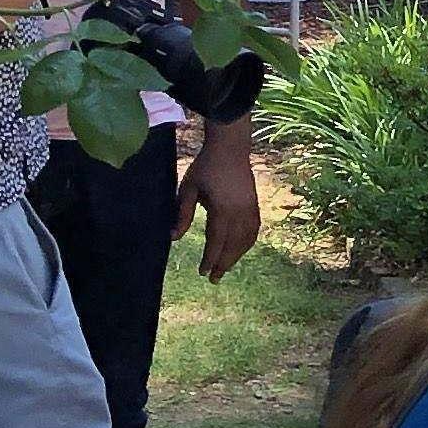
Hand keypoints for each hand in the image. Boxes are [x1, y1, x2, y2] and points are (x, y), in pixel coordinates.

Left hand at [176, 120, 261, 281]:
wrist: (231, 148)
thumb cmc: (206, 167)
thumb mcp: (188, 189)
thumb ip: (182, 214)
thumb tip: (173, 238)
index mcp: (222, 209)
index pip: (216, 241)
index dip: (210, 258)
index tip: (202, 272)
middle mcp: (240, 212)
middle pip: (233, 245)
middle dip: (224, 263)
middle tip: (214, 279)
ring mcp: (250, 209)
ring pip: (246, 240)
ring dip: (236, 256)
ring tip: (225, 267)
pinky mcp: (254, 204)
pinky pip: (253, 230)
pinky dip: (247, 243)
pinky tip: (240, 249)